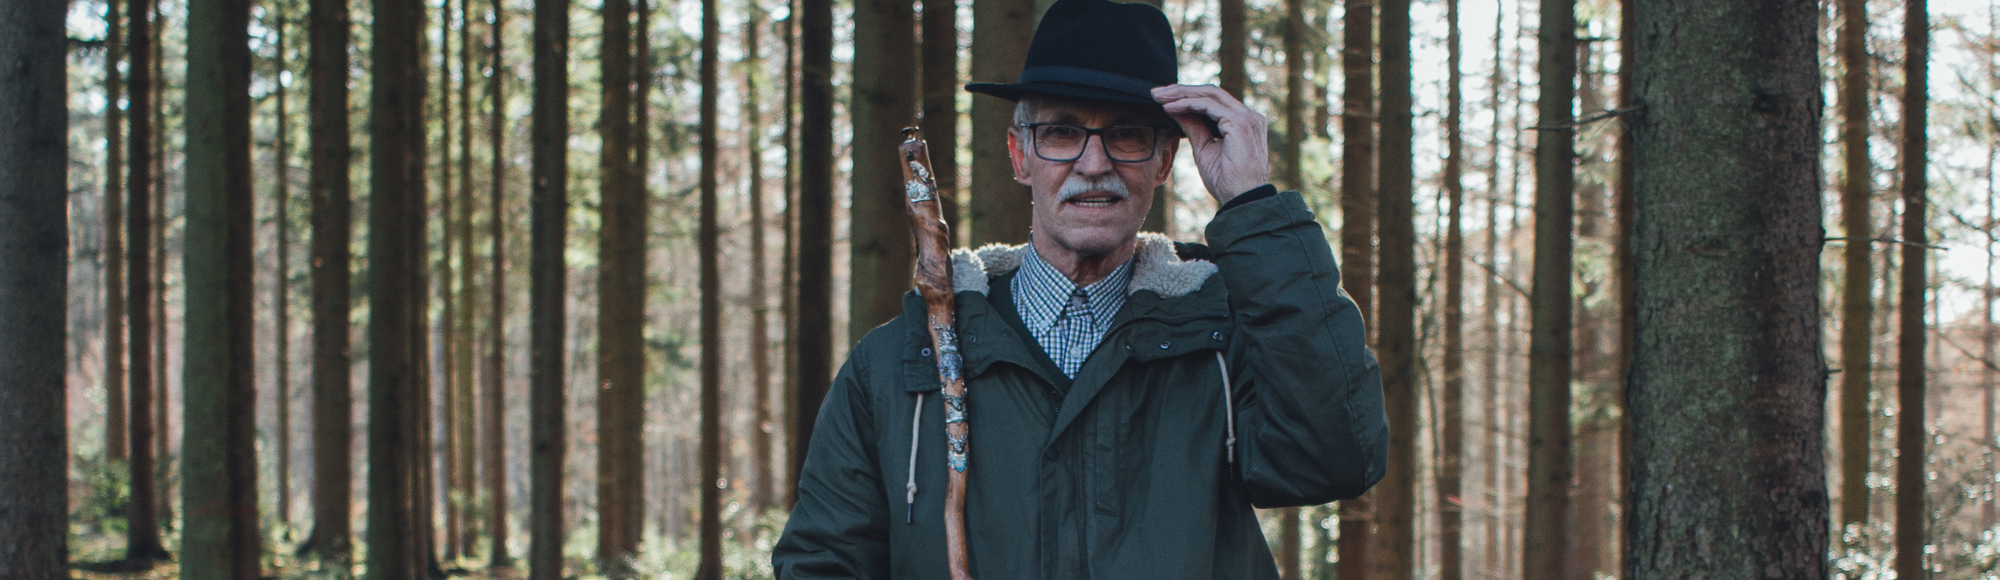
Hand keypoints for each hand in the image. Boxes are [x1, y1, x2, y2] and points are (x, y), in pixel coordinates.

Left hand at [1151, 84, 1270, 204]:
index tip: (1165, 99)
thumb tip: (1175, 110)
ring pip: (1209, 94)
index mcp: (1243, 122)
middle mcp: (1249, 115)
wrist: (1241, 200)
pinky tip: (1169, 108)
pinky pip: (1208, 106)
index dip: (1188, 96)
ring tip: (1159, 98)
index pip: (1214, 100)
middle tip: (1156, 93)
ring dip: (1181, 94)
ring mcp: (1246, 117)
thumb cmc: (1226, 181)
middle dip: (1181, 90)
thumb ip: (1193, 127)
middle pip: (1211, 92)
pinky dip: (1187, 104)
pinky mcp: (1240, 122)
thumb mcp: (1204, 149)